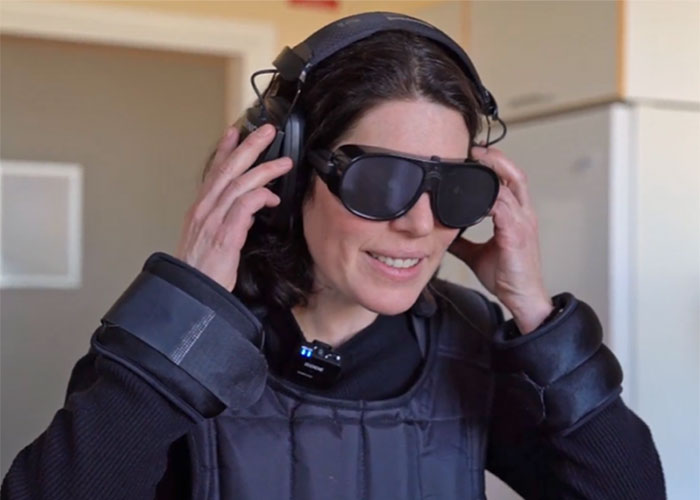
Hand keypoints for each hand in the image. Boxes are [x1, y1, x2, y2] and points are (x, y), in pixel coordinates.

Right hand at [174, 123, 292, 290]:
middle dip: (249, 147)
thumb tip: (247, 211)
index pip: (213, 172)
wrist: (191, 294)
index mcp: (200, 210)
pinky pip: (244, 207)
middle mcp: (205, 210)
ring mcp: (214, 221)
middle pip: (228, 169)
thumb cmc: (202, 270)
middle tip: (267, 131)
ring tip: (284, 162)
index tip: (236, 131)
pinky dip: (259, 197)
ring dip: (264, 169)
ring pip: (239, 184)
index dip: (225, 150)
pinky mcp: (225, 235)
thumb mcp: (208, 239)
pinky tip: (272, 197)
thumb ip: (225, 220)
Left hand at [448, 146, 552, 333]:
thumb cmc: (507, 275)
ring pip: (511, 186)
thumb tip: (440, 233)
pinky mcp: (516, 235)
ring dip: (492, 171)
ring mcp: (522, 223)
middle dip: (496, 158)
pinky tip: (472, 195)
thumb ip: (462, 240)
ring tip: (473, 160)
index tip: (473, 155)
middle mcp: (523, 214)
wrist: (523, 299)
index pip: (509, 180)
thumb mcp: (477, 254)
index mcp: (515, 216)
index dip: (494, 165)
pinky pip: (503, 208)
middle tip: (473, 148)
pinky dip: (489, 199)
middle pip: (515, 174)